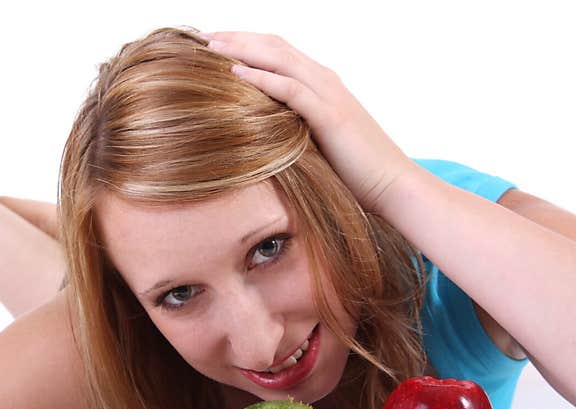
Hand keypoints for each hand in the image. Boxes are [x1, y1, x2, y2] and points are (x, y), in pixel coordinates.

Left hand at [204, 31, 420, 214]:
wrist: (392, 184)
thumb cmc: (353, 171)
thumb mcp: (315, 142)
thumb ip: (292, 128)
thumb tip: (260, 135)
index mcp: (321, 84)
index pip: (278, 51)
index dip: (245, 42)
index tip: (213, 44)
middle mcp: (324, 80)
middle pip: (274, 46)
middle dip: (237, 38)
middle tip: (202, 37)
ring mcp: (328, 95)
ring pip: (280, 59)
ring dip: (243, 50)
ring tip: (210, 48)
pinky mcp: (330, 115)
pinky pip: (291, 90)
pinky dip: (262, 79)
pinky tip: (236, 75)